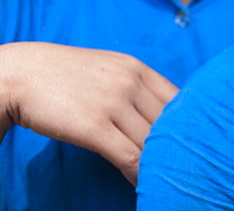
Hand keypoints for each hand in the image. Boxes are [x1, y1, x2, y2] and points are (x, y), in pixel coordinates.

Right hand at [0, 41, 177, 185]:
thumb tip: (162, 111)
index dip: (188, 126)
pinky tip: (142, 184)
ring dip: (159, 164)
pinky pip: (129, 157)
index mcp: (139, 69)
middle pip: (169, 124)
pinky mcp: (94, 127)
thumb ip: (136, 85)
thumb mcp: (109, 69)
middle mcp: (131, 83)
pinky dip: (139, 174)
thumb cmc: (66, 76)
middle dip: (177, 148)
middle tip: (182, 167)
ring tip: (164, 180)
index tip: (190, 143)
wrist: (22, 74)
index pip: (179, 100)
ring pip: (152, 142)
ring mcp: (114, 104)